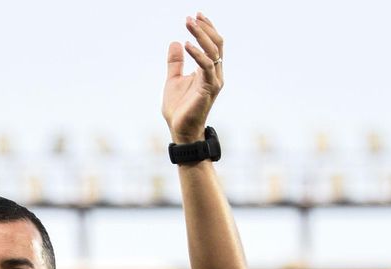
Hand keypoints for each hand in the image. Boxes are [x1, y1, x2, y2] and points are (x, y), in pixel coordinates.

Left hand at [162, 13, 224, 144]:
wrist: (180, 130)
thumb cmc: (179, 108)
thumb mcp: (173, 79)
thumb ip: (175, 62)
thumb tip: (176, 42)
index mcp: (208, 71)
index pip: (213, 44)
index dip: (207, 29)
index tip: (196, 15)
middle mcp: (215, 74)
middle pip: (216, 44)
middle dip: (205, 28)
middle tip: (192, 17)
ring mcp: (213, 81)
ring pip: (213, 52)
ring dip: (201, 36)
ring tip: (188, 23)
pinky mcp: (209, 89)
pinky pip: (206, 67)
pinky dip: (197, 54)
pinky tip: (187, 45)